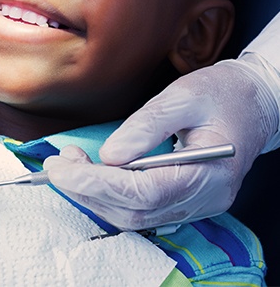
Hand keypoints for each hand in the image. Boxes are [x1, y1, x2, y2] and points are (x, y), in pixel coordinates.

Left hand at [44, 55, 278, 229]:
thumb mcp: (184, 97)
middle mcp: (203, 199)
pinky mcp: (185, 198)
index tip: (61, 167)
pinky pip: (142, 210)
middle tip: (57, 163)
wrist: (253, 101)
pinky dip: (109, 196)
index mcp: (209, 174)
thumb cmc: (222, 94)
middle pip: (134, 212)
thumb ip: (146, 126)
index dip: (96, 183)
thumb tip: (109, 154)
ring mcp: (196, 204)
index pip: (142, 193)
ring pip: (135, 217)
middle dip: (87, 190)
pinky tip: (90, 176)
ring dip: (94, 195)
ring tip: (68, 165)